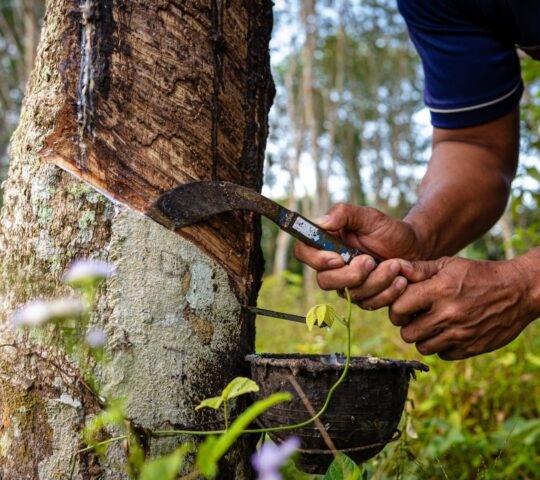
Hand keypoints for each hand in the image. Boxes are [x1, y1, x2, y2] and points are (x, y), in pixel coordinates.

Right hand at [293, 203, 419, 307]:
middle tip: (371, 261)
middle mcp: (332, 267)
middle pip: (324, 280)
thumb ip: (344, 214)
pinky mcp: (363, 298)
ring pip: (349, 294)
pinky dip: (387, 292)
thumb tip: (322, 223)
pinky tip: (400, 280)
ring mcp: (347, 285)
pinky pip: (368, 304)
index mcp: (327, 244)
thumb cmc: (389, 230)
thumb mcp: (370, 216)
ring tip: (396, 265)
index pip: (303, 253)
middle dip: (351, 275)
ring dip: (376, 281)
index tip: (338, 258)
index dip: (316, 259)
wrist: (415, 249)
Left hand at [391, 257, 537, 359]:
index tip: (403, 303)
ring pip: (422, 347)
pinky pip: (442, 355)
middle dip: (407, 324)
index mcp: (439, 291)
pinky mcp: (471, 348)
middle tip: (415, 315)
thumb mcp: (449, 264)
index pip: (398, 308)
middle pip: (406, 332)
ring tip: (431, 323)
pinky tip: (447, 331)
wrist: (518, 291)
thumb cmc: (479, 274)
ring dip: (422, 336)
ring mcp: (460, 334)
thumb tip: (393, 268)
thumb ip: (419, 269)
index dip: (396, 306)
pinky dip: (440, 346)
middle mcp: (448, 315)